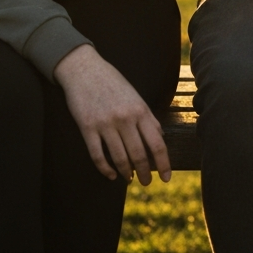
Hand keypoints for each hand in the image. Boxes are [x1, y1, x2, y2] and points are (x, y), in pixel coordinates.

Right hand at [53, 44, 171, 185]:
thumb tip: (159, 138)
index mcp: (140, 110)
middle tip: (147, 183)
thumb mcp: (135, 96)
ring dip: (126, 173)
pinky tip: (110, 175)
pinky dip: (105, 169)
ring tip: (129, 180)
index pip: (157, 143)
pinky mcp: (87, 128)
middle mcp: (125, 118)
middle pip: (139, 155)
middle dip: (146, 173)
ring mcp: (106, 124)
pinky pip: (98, 155)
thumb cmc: (112, 82)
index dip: (164, 163)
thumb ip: (147, 117)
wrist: (85, 69)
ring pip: (120, 158)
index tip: (167, 178)